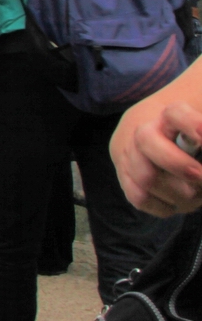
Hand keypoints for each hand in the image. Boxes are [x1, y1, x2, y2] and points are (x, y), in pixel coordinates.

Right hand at [113, 97, 201, 215]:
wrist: (149, 139)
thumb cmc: (186, 139)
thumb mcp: (197, 135)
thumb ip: (201, 140)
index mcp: (169, 117)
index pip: (176, 113)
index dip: (192, 125)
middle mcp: (144, 132)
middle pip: (146, 141)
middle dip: (178, 164)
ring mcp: (130, 155)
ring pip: (145, 177)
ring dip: (178, 194)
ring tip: (196, 196)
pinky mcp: (125, 177)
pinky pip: (139, 197)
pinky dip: (163, 206)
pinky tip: (176, 204)